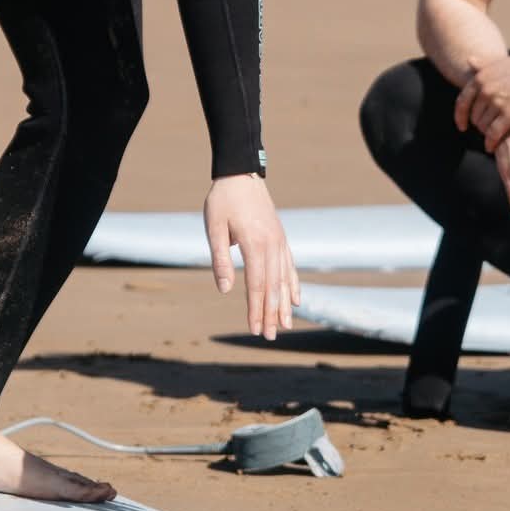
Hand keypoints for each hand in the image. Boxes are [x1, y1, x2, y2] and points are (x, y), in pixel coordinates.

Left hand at [204, 175, 300, 339]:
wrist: (241, 173)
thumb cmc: (223, 200)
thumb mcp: (214, 228)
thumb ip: (220, 259)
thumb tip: (224, 290)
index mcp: (254, 243)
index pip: (256, 284)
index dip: (255, 308)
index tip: (254, 329)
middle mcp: (272, 244)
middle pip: (273, 286)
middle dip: (271, 313)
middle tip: (269, 336)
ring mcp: (279, 241)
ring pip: (284, 279)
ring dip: (284, 304)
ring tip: (284, 326)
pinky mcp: (281, 238)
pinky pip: (290, 266)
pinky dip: (293, 285)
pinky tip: (295, 301)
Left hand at [455, 49, 509, 146]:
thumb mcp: (501, 63)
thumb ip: (483, 66)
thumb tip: (468, 60)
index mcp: (481, 78)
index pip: (462, 102)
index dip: (460, 117)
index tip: (462, 126)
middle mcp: (486, 91)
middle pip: (474, 116)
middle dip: (479, 124)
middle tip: (488, 129)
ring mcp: (498, 103)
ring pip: (483, 126)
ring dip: (486, 134)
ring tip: (494, 136)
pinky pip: (493, 134)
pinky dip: (490, 142)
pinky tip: (492, 147)